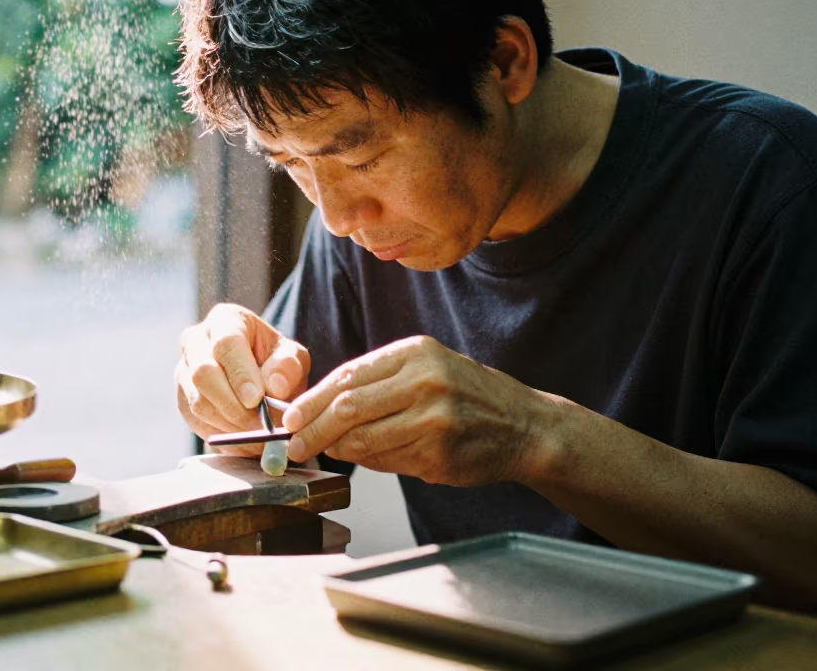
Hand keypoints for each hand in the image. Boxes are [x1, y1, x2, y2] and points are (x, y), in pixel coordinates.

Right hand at [175, 303, 310, 456]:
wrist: (261, 377)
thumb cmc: (276, 362)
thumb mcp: (293, 358)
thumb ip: (287, 367)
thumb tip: (274, 387)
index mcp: (225, 320)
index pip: (226, 344)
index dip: (240, 374)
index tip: (256, 400)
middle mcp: (196, 340)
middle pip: (203, 373)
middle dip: (233, 405)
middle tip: (261, 427)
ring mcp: (184, 370)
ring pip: (197, 402)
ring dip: (230, 425)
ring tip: (259, 437)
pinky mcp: (182, 397)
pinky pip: (195, 421)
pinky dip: (221, 436)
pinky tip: (244, 442)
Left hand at [282, 335, 551, 484]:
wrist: (525, 426)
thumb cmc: (469, 396)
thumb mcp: (426, 370)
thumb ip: (378, 384)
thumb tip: (320, 411)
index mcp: (415, 353)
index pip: (347, 376)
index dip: (312, 400)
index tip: (290, 417)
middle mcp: (425, 380)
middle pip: (348, 407)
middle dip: (313, 429)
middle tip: (294, 445)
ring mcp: (434, 418)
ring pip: (363, 439)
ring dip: (338, 450)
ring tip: (328, 453)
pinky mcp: (439, 453)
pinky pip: (387, 461)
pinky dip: (370, 463)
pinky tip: (369, 459)